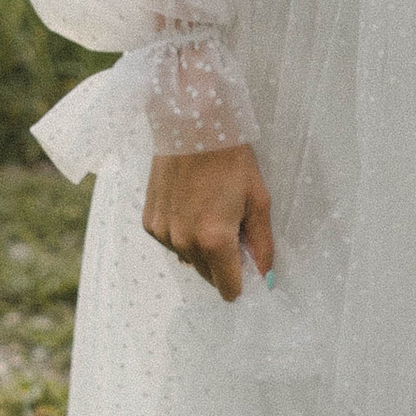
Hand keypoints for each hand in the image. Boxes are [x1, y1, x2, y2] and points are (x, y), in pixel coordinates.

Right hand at [142, 144, 273, 301]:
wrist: (191, 127)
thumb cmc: (230, 160)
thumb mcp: (257, 200)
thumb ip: (262, 243)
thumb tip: (266, 276)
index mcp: (214, 241)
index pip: (227, 289)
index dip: (241, 281)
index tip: (247, 263)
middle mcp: (184, 243)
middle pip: (207, 275)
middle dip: (222, 263)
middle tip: (232, 228)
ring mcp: (163, 233)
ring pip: (188, 259)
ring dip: (201, 248)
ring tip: (210, 211)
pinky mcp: (149, 222)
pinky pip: (171, 242)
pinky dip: (182, 233)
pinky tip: (190, 206)